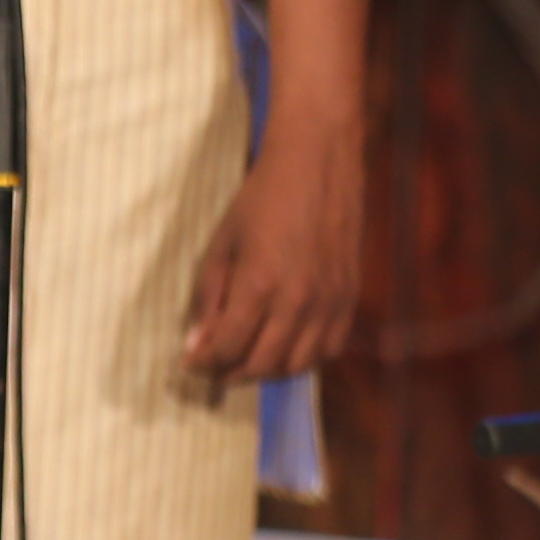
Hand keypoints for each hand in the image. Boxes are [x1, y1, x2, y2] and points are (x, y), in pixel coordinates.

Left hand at [181, 108, 362, 379]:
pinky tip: (284, 348)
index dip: (204, 362)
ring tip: (244, 361)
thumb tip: (196, 343)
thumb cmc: (261, 199)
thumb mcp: (221, 244)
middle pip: (263, 363)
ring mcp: (329, 302)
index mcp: (260, 284)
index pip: (229, 346)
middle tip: (213, 367)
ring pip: (298, 364)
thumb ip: (208, 296)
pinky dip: (304, 359)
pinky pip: (329, 348)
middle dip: (231, 372)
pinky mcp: (350, 298)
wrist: (317, 166)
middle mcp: (298, 301)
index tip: (189, 363)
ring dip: (267, 371)